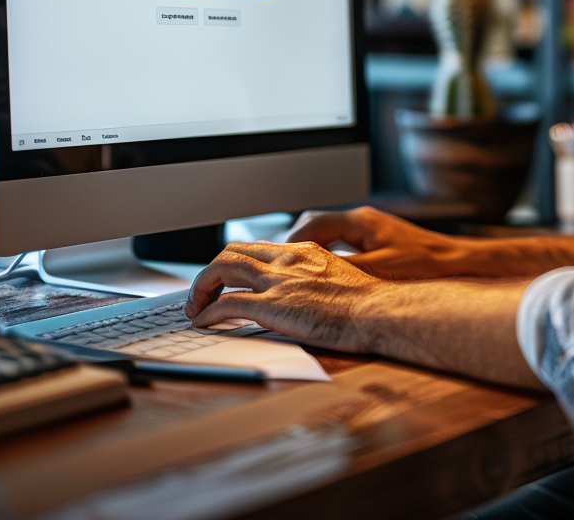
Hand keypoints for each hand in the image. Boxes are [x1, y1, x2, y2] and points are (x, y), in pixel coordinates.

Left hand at [184, 240, 379, 350]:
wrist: (377, 311)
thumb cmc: (368, 303)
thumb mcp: (340, 278)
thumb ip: (317, 279)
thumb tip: (307, 293)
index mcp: (304, 251)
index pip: (257, 248)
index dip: (234, 263)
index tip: (226, 280)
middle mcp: (287, 259)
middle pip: (232, 252)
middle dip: (210, 272)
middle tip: (203, 293)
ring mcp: (279, 281)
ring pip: (222, 269)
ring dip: (201, 288)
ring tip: (196, 307)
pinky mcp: (273, 306)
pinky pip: (226, 305)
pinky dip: (208, 313)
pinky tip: (204, 323)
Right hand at [286, 206, 480, 279]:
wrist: (454, 261)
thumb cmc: (423, 264)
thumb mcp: (377, 270)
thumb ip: (342, 269)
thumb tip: (310, 273)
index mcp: (360, 221)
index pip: (313, 223)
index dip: (291, 241)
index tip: (277, 259)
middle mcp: (363, 219)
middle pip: (317, 224)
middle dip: (296, 244)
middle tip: (283, 267)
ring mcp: (370, 228)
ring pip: (329, 233)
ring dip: (312, 250)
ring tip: (298, 273)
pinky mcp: (377, 239)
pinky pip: (343, 242)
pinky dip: (329, 254)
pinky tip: (326, 274)